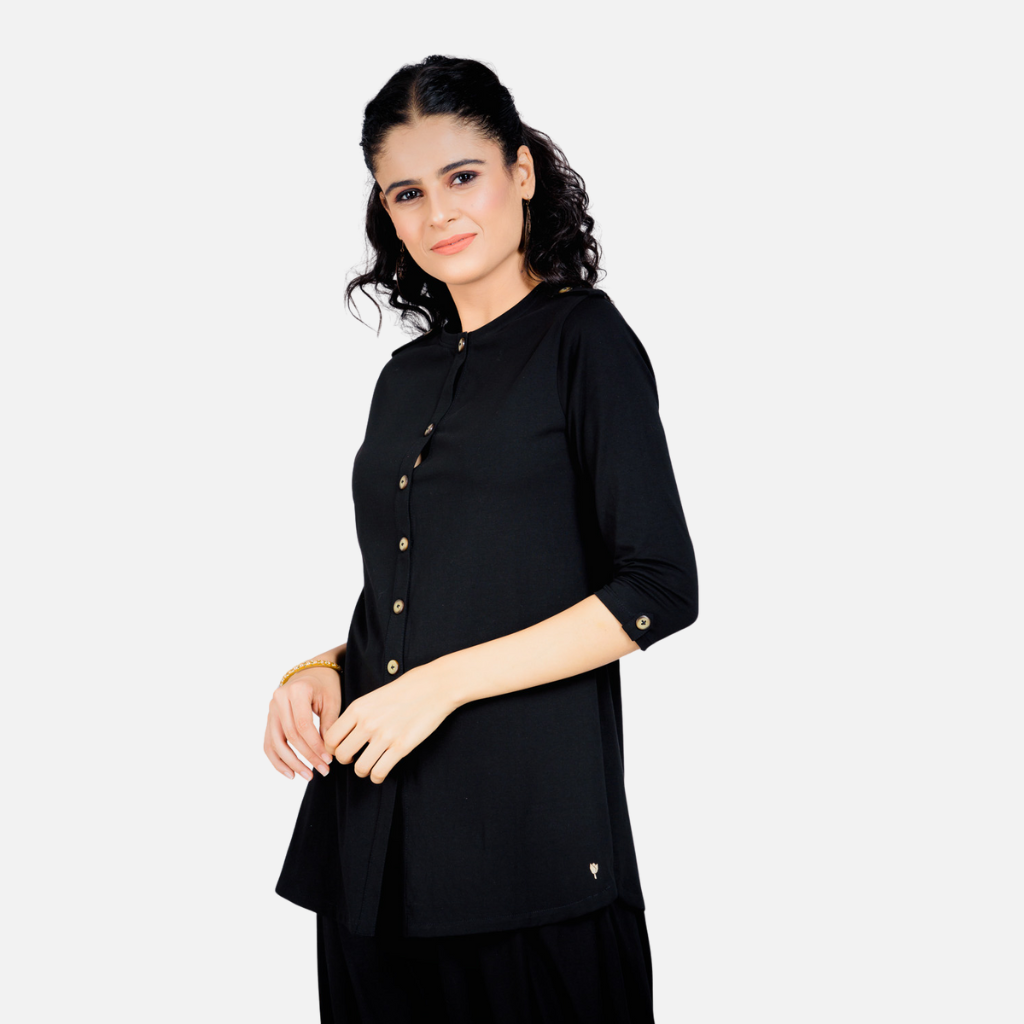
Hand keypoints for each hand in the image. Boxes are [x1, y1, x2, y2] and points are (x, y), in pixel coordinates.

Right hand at [265, 663, 342, 779]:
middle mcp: (279, 699)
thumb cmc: (326, 686)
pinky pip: (269, 742)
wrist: (313, 673)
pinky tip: (290, 773)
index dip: (315, 746)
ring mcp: (271, 709)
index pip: (303, 725)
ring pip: (276, 742)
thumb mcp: (332, 701)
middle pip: (290, 735)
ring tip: (307, 776)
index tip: (328, 760)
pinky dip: (277, 760)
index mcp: (296, 691)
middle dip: (307, 756)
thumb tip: (327, 752)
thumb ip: (329, 724)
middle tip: (322, 771)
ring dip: (291, 763)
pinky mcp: (270, 718)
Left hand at [324, 663, 455, 784]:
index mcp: (358, 708)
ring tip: (369, 766)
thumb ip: (360, 713)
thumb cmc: (408, 688)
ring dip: (363, 771)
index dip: (334, 748)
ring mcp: (384, 736)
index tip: (343, 748)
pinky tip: (381, 770)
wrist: (435, 686)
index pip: (331, 737)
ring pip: (360, 768)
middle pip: (342, 755)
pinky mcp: (401, 747)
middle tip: (356, 758)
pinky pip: (379, 772)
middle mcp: (367, 722)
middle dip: (347, 760)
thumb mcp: (375, 695)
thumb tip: (348, 733)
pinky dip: (377, 776)